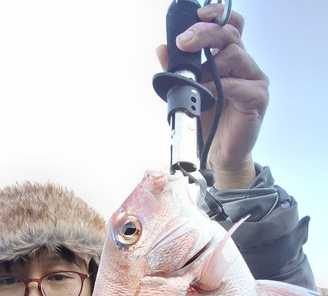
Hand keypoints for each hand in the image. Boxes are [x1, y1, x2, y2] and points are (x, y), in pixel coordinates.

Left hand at [156, 4, 268, 189]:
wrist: (218, 155)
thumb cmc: (207, 123)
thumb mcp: (188, 92)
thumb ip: (178, 70)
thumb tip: (162, 48)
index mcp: (229, 59)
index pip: (229, 26)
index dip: (216, 15)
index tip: (197, 15)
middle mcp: (244, 65)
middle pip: (230, 34)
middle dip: (205, 33)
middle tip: (184, 42)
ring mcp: (254, 79)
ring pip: (235, 55)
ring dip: (210, 64)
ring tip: (195, 81)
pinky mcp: (258, 97)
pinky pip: (238, 84)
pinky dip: (218, 87)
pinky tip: (206, 94)